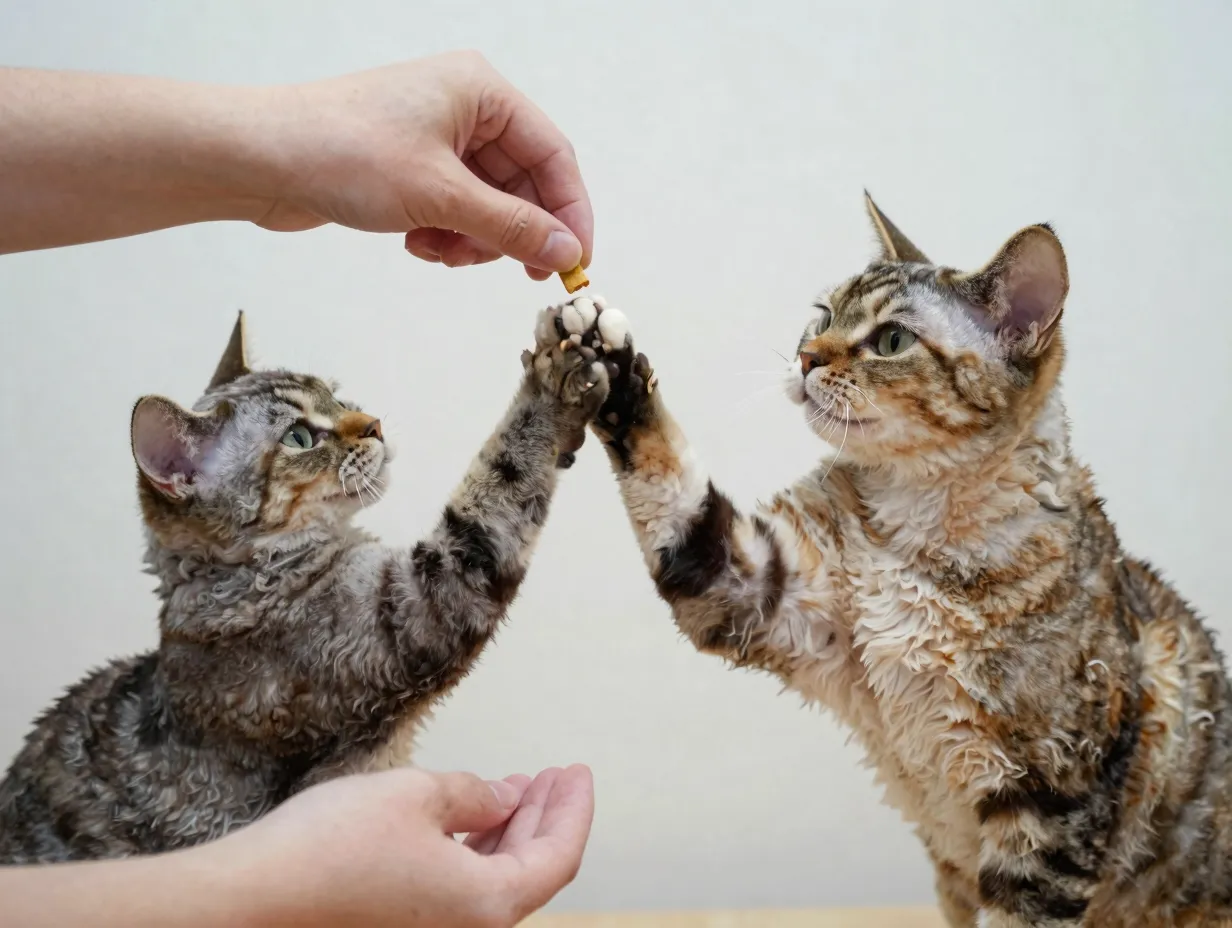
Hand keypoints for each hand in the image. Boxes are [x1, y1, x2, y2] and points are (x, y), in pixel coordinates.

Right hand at [230, 765, 594, 926]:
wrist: (248, 903)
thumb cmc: (329, 849)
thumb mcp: (415, 795)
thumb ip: (473, 795)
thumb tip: (502, 800)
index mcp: (486, 905)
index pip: (558, 856)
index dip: (573, 808)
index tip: (578, 770)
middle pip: (531, 872)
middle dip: (544, 817)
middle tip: (553, 776)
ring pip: (494, 883)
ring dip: (508, 832)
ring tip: (512, 787)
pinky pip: (459, 892)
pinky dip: (473, 851)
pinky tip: (466, 819)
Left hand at [257, 52, 591, 279]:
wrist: (260, 159)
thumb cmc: (343, 154)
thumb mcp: (440, 196)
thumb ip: (511, 226)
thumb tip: (565, 252)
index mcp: (481, 92)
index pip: (552, 155)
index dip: (569, 212)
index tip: (576, 263)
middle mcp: (465, 109)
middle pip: (523, 184)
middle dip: (514, 232)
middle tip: (521, 274)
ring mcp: (437, 140)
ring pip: (489, 205)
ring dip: (474, 239)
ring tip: (440, 250)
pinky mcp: (412, 168)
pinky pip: (456, 211)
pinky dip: (446, 235)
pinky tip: (415, 243)